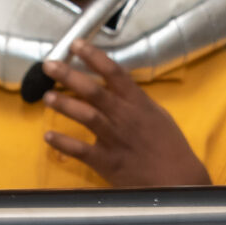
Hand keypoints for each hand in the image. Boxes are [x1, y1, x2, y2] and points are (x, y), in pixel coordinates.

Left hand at [42, 42, 209, 186]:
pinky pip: (82, 151)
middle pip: (94, 91)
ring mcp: (115, 139)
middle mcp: (125, 117)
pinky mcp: (108, 162)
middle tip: (49, 65)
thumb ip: (136, 101)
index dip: (93, 56)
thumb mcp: (158, 115)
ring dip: (65, 105)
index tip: (76, 44)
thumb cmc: (170, 146)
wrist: (178, 179)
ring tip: (47, 96)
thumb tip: (118, 88)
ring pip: (87, 116)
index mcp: (138, 103)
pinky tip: (49, 136)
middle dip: (70, 75)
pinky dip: (64, 143)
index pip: (114, 72)